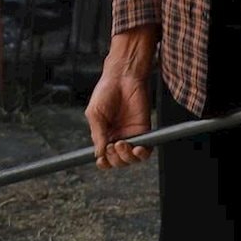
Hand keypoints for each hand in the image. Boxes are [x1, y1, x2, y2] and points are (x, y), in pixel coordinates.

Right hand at [89, 29, 156, 168]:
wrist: (123, 77)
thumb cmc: (106, 91)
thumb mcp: (94, 114)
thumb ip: (97, 134)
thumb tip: (99, 154)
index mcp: (103, 134)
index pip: (104, 156)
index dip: (104, 163)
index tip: (102, 162)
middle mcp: (117, 136)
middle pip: (118, 161)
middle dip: (115, 159)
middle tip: (112, 146)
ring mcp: (131, 134)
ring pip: (131, 158)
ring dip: (126, 157)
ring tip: (121, 144)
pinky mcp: (144, 130)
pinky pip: (145, 149)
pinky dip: (142, 153)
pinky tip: (136, 148)